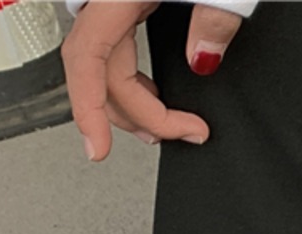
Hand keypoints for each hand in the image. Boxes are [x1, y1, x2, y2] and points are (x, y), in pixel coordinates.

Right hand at [62, 1, 243, 161]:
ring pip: (104, 66)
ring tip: (170, 128)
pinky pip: (114, 50)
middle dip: (137, 116)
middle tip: (184, 135)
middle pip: (100, 73)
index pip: (87, 60)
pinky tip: (154, 95)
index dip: (88, 110)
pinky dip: (131, 81)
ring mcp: (110, 0)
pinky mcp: (122, 2)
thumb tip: (204, 60)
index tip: (99, 149)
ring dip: (133, 105)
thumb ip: (214, 20)